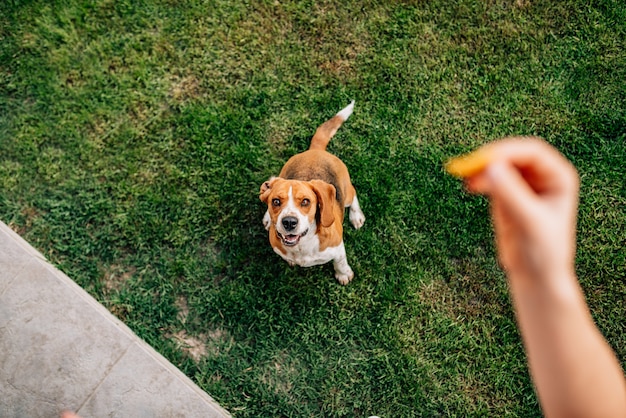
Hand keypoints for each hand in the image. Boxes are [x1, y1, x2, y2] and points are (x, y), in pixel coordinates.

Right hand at [465, 137, 579, 288]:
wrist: (535, 276)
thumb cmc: (542, 251)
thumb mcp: (528, 221)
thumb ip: (511, 193)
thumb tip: (491, 167)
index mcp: (559, 177)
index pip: (532, 153)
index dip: (508, 151)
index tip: (486, 159)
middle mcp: (542, 176)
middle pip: (513, 155)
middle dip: (492, 158)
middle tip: (471, 165)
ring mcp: (522, 184)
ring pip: (499, 165)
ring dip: (482, 168)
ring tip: (467, 179)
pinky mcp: (505, 195)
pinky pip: (490, 178)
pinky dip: (479, 179)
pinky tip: (470, 186)